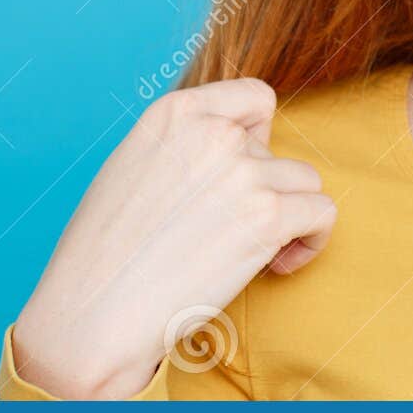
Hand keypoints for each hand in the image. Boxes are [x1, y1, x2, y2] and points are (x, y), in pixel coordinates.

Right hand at [10, 79, 334, 398]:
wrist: (90, 315)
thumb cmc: (103, 255)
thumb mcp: (133, 167)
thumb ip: (184, 145)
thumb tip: (236, 143)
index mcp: (176, 112)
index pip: (256, 97)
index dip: (259, 136)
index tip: (241, 174)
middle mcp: (215, 133)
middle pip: (277, 151)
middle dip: (262, 190)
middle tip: (229, 234)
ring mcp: (245, 172)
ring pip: (304, 183)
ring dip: (288, 216)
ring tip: (255, 253)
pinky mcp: (269, 216)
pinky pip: (322, 213)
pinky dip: (312, 240)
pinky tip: (278, 265)